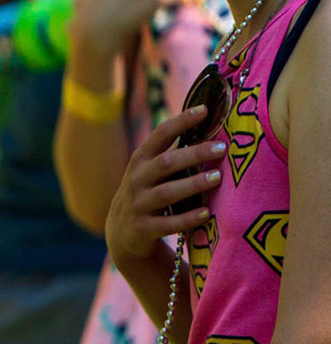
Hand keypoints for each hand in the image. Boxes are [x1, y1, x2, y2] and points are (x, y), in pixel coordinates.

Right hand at [104, 106, 222, 262]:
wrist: (121, 234)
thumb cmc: (146, 194)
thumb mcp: (148, 171)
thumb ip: (170, 154)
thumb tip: (208, 128)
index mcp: (140, 161)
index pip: (160, 135)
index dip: (181, 121)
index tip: (204, 110)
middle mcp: (136, 180)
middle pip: (166, 163)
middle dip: (194, 154)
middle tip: (221, 148)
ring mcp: (138, 205)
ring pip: (167, 193)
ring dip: (193, 184)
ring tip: (217, 177)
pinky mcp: (143, 229)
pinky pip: (168, 224)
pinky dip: (188, 218)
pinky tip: (207, 213)